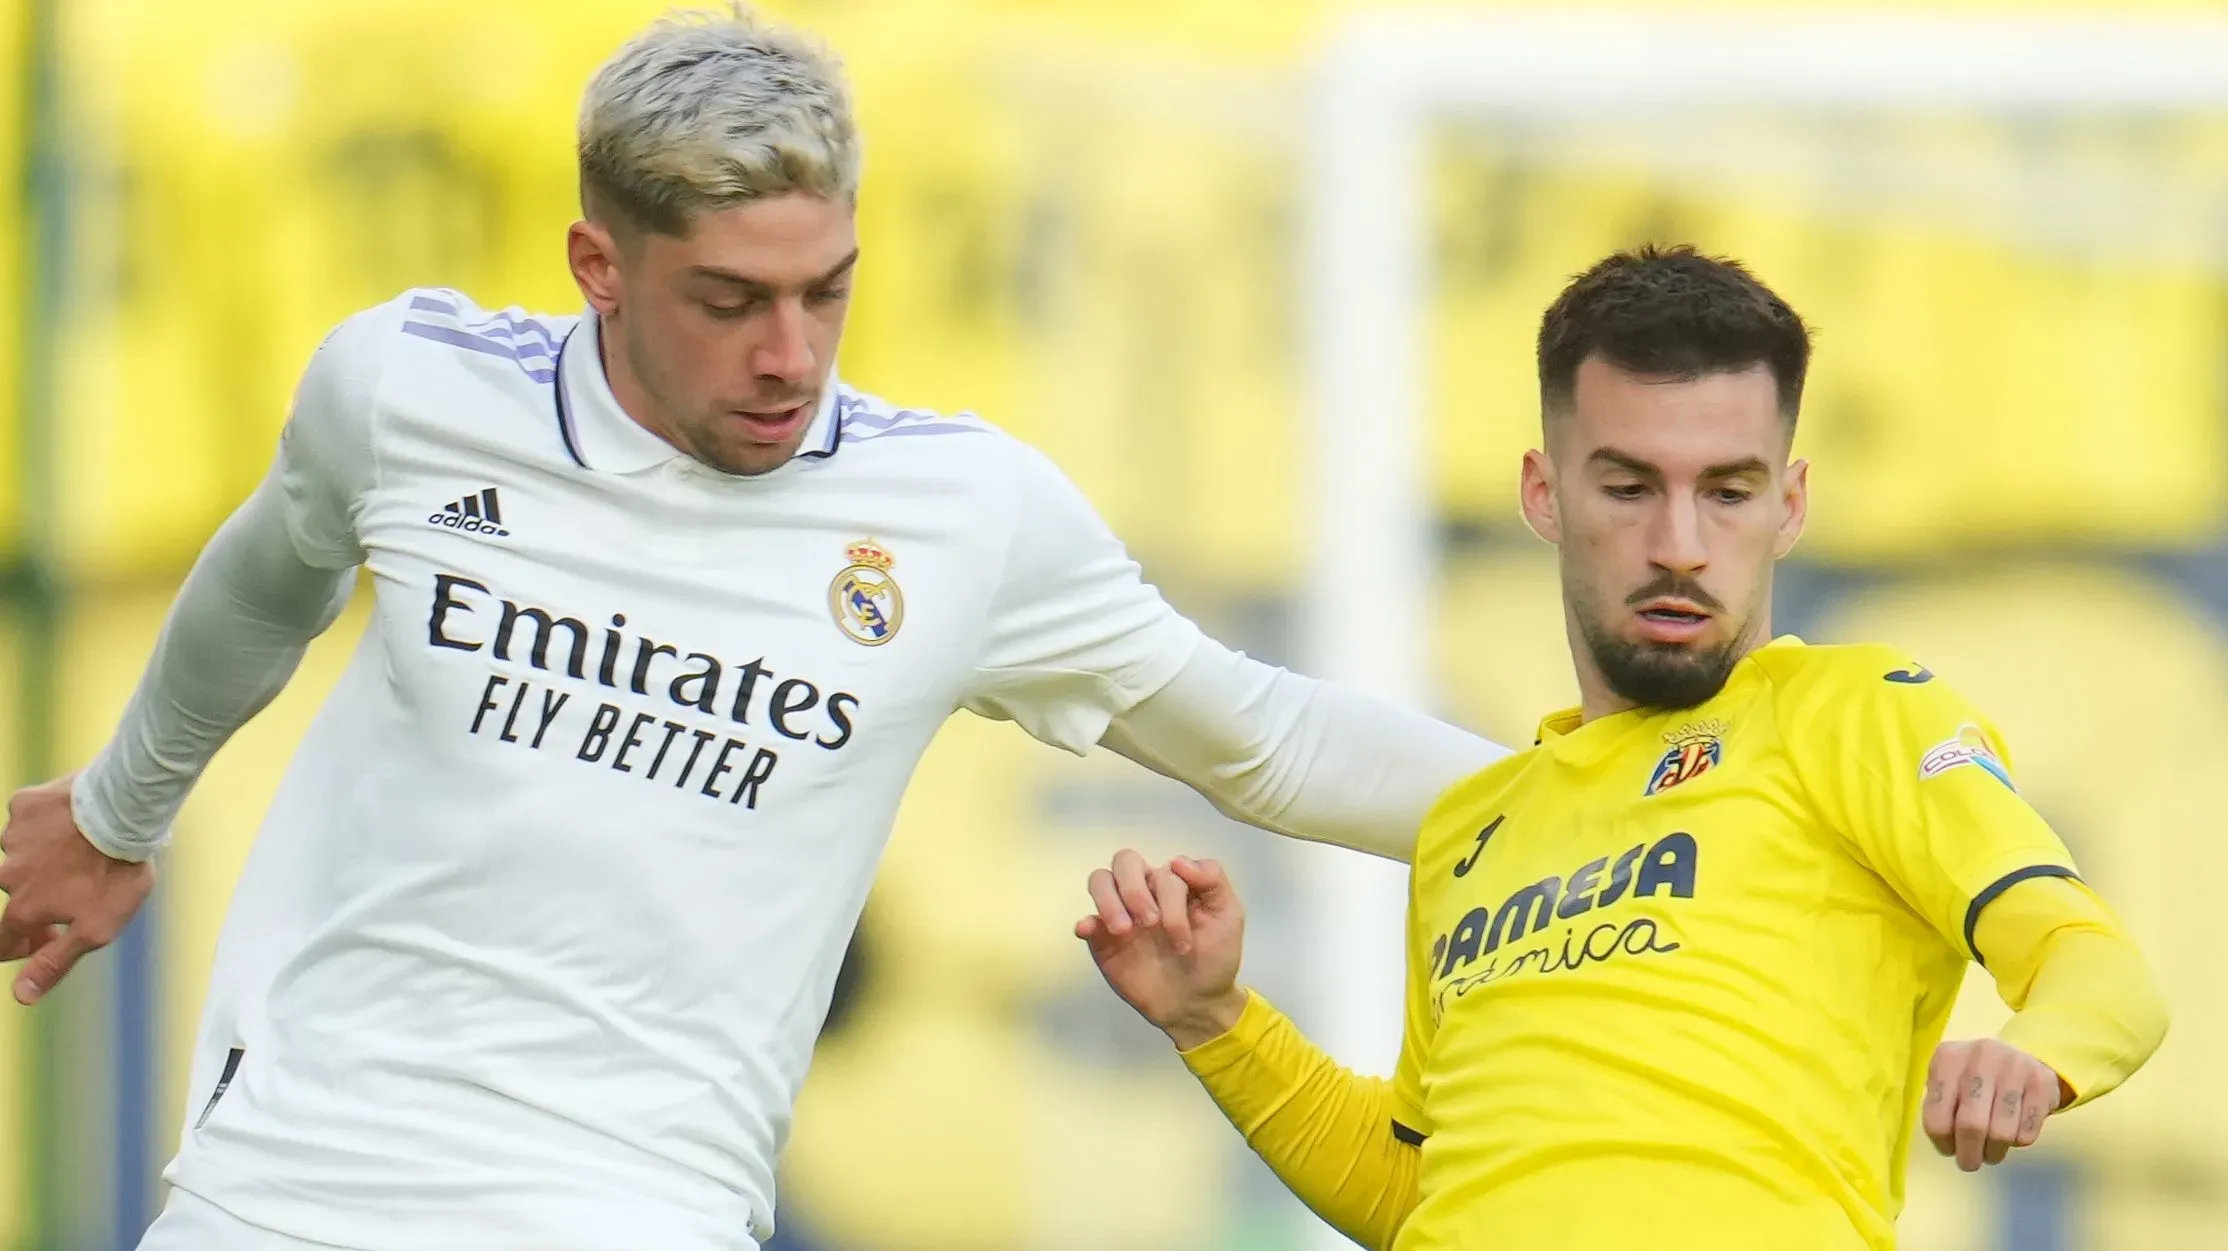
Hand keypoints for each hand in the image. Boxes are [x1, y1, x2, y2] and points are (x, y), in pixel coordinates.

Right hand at [0, 774, 154, 1004]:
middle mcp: (6, 874)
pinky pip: (29, 820)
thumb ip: (54, 963)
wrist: (123, 811)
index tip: (49, 939)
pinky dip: (47, 825)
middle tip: (80, 888)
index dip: (26, 946)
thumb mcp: (95, 930)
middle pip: (17, 895)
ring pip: (23, 855)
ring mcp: (13, 838)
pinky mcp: (24, 805)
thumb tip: (21, 995)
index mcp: (22, 908)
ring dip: (46, 859)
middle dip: (41, 899)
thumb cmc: (114, 873)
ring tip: (82, 853)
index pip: (5, 939)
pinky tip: (74, 823)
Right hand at [1076, 850, 1246, 1049]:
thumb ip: (1213, 880)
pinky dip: (1085, 921)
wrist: (1196, 1003)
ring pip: (1101, 880)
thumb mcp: (1229, 916)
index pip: (1164, 871)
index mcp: (1174, 884)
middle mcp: (1145, 892)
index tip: (1184, 934)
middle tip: (1150, 924)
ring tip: (1124, 931)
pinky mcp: (1103, 941)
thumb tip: (1177, 861)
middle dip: (1136, 890)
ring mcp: (1122, 914)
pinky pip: (1086, 921)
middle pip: (1125, 862)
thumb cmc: (1214, 957)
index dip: (1172, 898)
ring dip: (1110, 900)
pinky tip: (1088, 930)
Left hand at [1923, 1038, 2065, 1171]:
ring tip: (1992, 1151)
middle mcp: (1981, 1057)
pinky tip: (2013, 1132)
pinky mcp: (2043, 1082)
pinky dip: (2018, 1142)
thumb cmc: (1974, 1077)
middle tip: (1970, 1164)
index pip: (1937, 1116)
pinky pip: (2028, 1132)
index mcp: (1948, 1058)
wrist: (2022, 1057)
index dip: (1942, 1143)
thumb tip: (1947, 1145)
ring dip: (1994, 1152)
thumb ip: (1940, 1108)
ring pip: (2002, 1133)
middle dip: (1970, 1154)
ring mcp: (2015, 1067)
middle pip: (1971, 1125)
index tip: (1949, 1151)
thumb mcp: (1949, 1081)